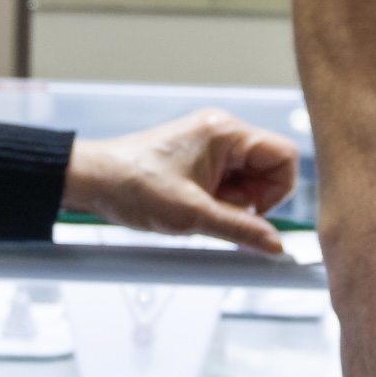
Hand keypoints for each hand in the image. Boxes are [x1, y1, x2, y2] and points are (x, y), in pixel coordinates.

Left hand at [62, 108, 297, 253]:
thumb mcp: (192, 215)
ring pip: (248, 178)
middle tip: (219, 212)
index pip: (284, 156)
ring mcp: (210, 144)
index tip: (254, 213)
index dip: (278, 191)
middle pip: (268, 168)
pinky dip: (218, 199)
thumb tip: (275, 245)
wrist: (91, 181)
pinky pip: (228, 180)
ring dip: (232, 201)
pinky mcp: (198, 157)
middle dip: (251, 198)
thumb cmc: (133, 185)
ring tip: (200, 209)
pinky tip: (195, 206)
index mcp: (226, 132)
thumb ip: (241, 229)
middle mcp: (222, 131)